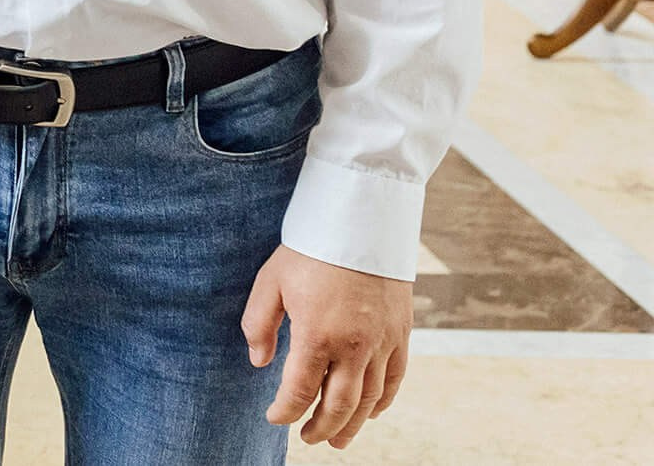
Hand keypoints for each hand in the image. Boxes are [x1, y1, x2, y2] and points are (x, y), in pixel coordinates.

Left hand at [244, 245, 412, 447]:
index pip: (298, 390)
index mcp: (317, 335)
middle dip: (321, 427)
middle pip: (339, 405)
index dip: (284, 411)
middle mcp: (354, 347)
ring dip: (352, 424)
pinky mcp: (401, 335)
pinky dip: (382, 402)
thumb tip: (259, 362)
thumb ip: (259, 323)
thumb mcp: (271, 280)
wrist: (362, 222)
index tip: (274, 418)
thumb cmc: (310, 249)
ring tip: (338, 439)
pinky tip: (370, 413)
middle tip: (308, 439)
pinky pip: (395, 380)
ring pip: (369, 400)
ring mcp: (382, 343)